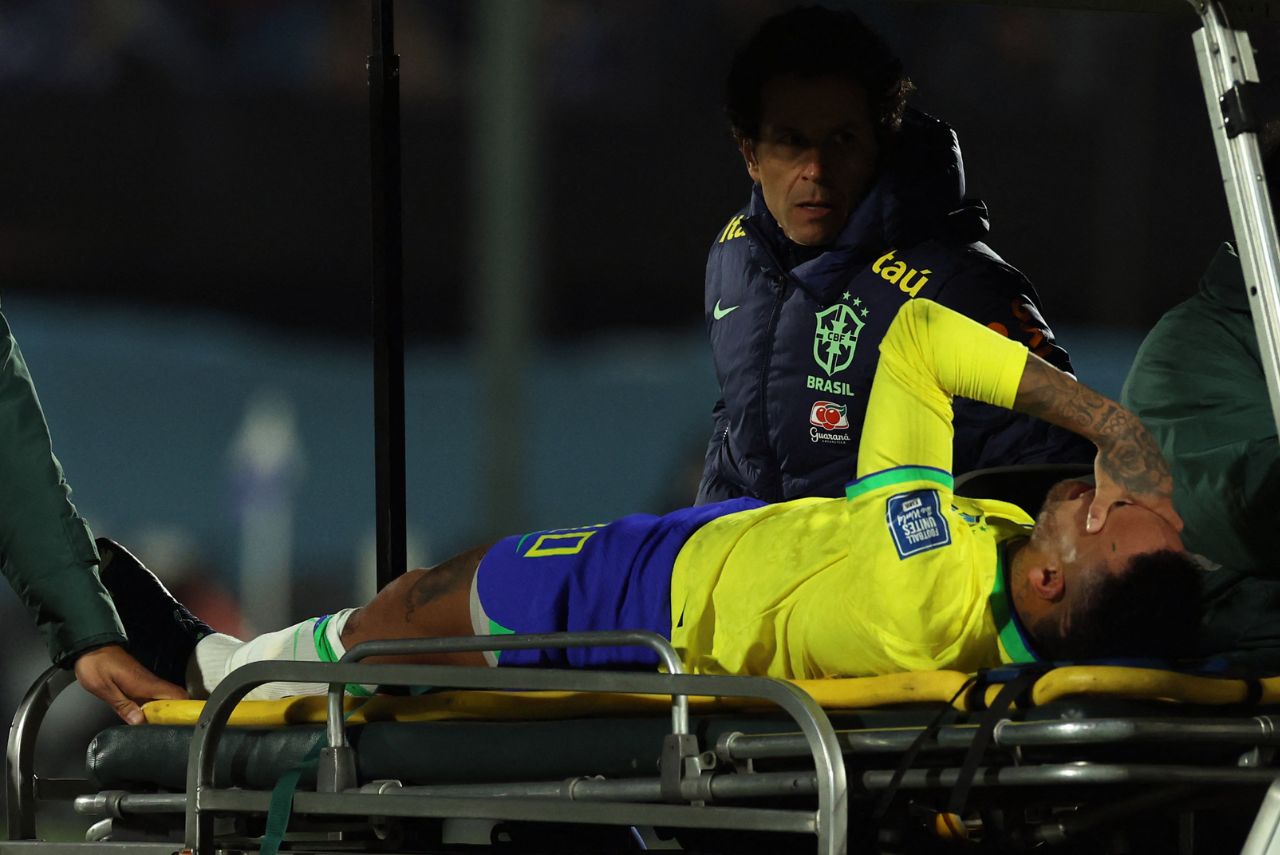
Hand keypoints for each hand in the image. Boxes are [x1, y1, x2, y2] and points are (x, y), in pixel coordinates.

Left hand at [73, 644, 186, 724]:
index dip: (184, 710)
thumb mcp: (104, 688)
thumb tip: (139, 722)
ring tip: (158, 729)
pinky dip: (153, 709)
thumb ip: (123, 706)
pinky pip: (153, 698)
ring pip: (164, 699)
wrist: (91, 647)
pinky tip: (145, 719)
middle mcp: (150, 683)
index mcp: (145, 684)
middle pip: (175, 699)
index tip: (181, 724)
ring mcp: (145, 683)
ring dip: (164, 713)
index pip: (177, 695)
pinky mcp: (139, 683)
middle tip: (168, 731)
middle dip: (176, 715)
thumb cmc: (96, 665)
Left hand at [1012, 353, 1182, 534]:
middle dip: (1154, 514)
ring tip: (1133, 503)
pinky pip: (1156, 478)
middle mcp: (1166, 488)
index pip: (1174, 521)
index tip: (1165, 537)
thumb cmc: (1114, 465)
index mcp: (1158, 499)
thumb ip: (1099, 512)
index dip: (1171, 530)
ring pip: (1160, 492)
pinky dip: (1148, 483)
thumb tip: (1091, 531)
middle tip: (1140, 521)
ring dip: (1150, 497)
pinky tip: (1133, 482)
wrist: (1122, 432)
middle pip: (1165, 507)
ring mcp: (1165, 473)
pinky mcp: (1160, 461)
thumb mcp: (1105, 490)